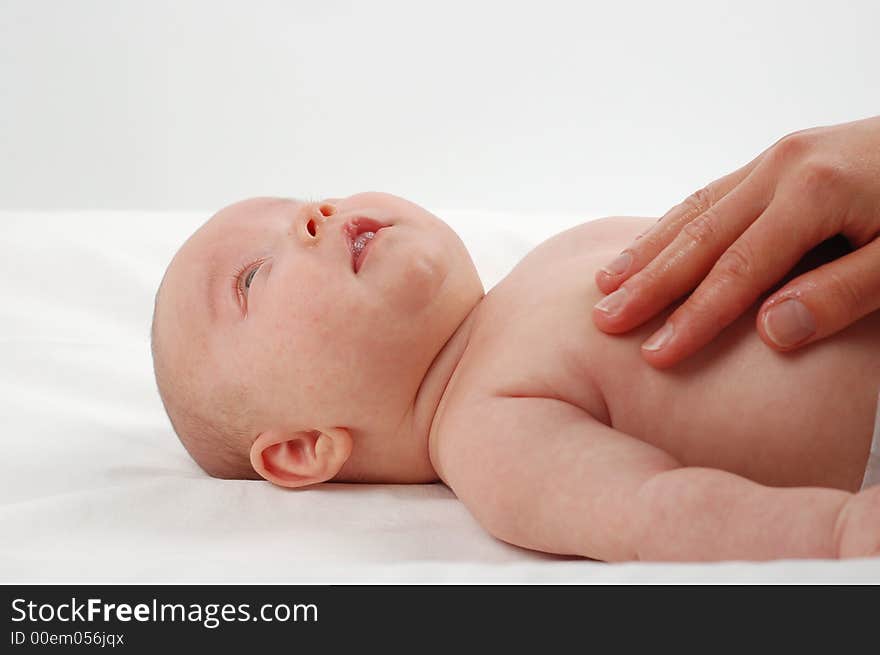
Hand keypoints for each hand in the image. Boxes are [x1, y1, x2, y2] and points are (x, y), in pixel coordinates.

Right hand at [592, 115, 879, 368]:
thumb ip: (843, 293)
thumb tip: (769, 331)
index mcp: (814, 190)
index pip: (738, 269)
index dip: (693, 317)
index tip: (654, 355)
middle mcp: (783, 166)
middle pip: (700, 237)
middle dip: (649, 283)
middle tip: (605, 320)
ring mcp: (777, 157)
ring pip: (695, 210)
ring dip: (649, 250)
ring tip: (605, 284)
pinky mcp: (779, 159)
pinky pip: (711, 194)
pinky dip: (673, 224)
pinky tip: (649, 245)